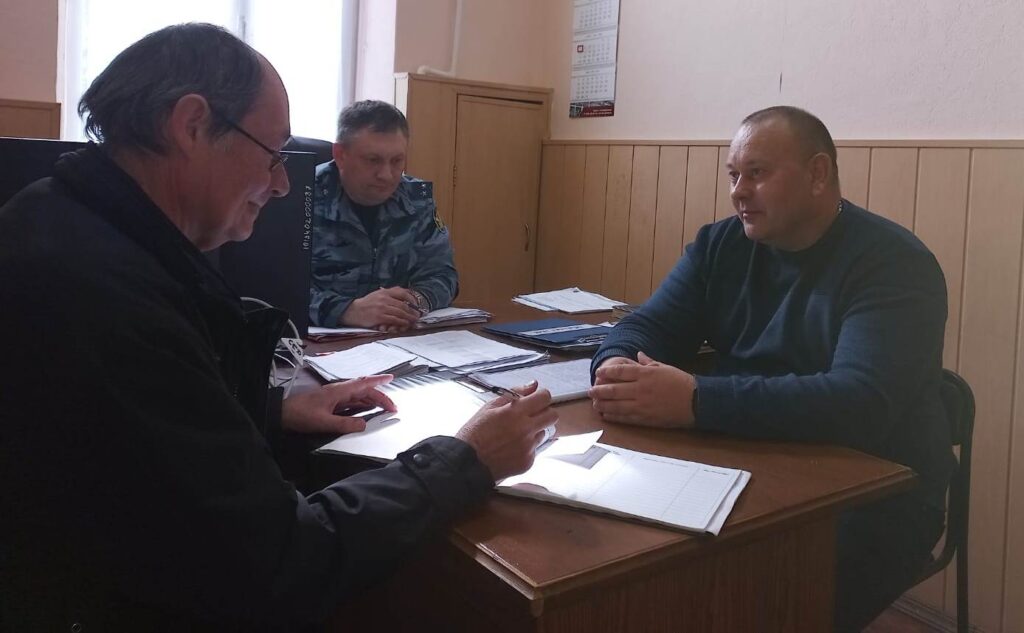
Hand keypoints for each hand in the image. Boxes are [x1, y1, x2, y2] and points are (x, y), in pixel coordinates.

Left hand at [282, 375, 396, 434]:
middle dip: (380, 397)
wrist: (282, 414)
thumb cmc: (301, 415)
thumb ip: (345, 424)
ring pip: (359, 395)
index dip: (378, 380)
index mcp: (339, 391)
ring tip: (384, 409)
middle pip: (364, 390)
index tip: (391, 378)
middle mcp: (339, 391)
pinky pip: (351, 401)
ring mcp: (335, 396)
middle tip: (393, 408)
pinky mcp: (331, 403)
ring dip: (372, 400)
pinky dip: (362, 404)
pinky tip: (366, 410)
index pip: (363, 383)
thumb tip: (364, 425)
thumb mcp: (324, 422)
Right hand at [340, 287, 420, 330]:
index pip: (402, 292)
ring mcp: (382, 308)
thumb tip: (403, 297)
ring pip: (400, 312)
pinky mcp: (379, 317)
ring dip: (409, 318)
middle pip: (403, 304)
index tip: (416, 304)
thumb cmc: (365, 305)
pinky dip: (401, 322)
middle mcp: (384, 298)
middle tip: (417, 315)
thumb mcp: (377, 295)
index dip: (411, 299)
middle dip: (412, 311)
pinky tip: (405, 324)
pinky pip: (394, 320)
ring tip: (413, 321)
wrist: (352, 311)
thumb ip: (388, 295)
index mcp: (384, 292)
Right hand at [455, 381, 557, 480]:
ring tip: (514, 434)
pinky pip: (534, 449)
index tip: (535, 398)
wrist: (466, 463)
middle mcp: (525, 430)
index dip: (541, 396)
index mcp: (515, 413)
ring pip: (543, 433)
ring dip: (533, 431)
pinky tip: (510, 448)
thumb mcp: (489, 407)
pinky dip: (526, 447)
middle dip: (544, 412)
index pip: (544, 398)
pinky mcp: (528, 462)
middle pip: (552, 415)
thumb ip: (514, 394)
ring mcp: (528, 447)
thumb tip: (532, 385)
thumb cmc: (474, 434)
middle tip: (530, 415)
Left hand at [588, 352, 695, 427]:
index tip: (598, 372)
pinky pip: (625, 417)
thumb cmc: (681, 382)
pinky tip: (606, 414)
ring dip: (603, 404)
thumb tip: (638, 355)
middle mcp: (641, 389)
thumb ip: (648, 362)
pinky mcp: (645, 418)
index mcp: (646, 374)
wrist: (696, 402)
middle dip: (599, 390)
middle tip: (590, 390)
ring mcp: (642, 405)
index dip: (607, 371)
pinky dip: (614, 416)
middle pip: (614, 389)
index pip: (621, 371)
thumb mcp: (665, 367)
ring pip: (616, 405)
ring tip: (594, 403)